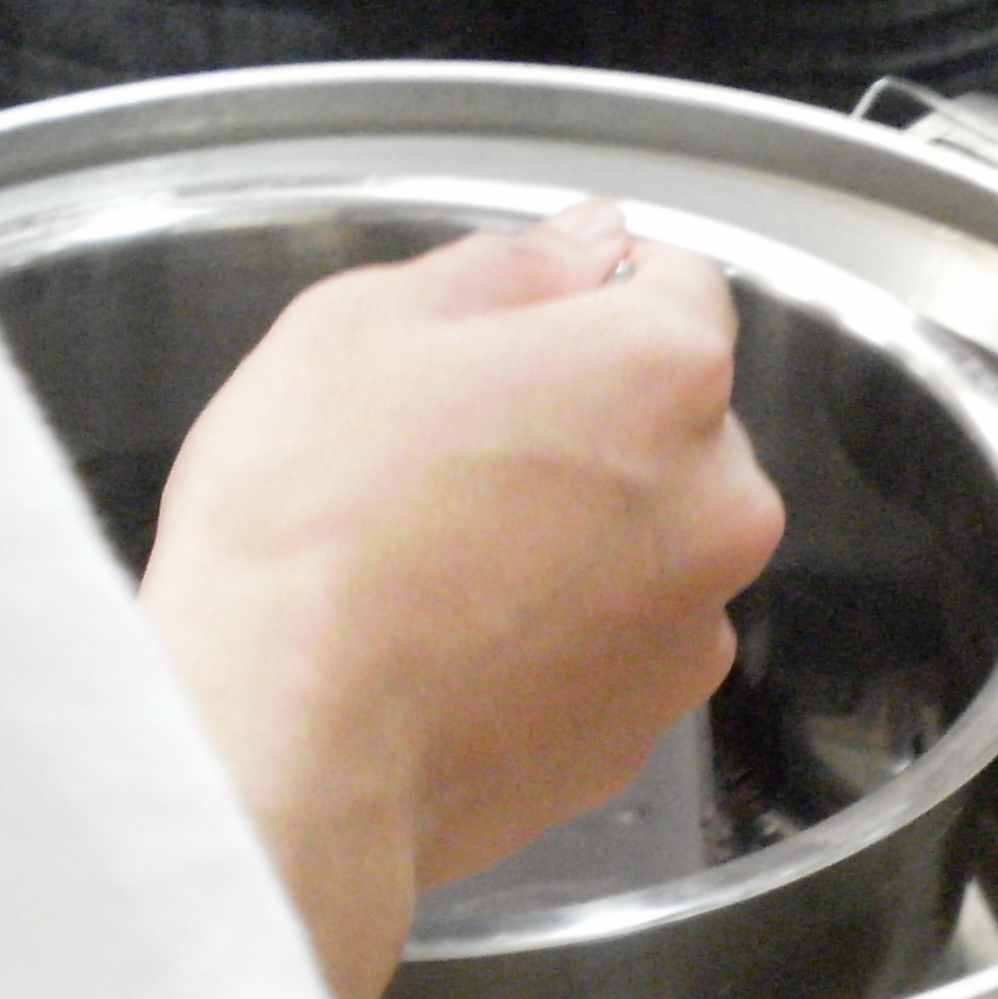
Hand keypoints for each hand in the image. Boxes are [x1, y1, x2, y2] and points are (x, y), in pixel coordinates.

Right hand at [136, 203, 787, 998]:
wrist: (284, 753)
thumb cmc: (309, 539)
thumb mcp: (362, 325)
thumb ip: (502, 268)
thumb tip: (576, 245)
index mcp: (660, 370)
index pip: (672, 284)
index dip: (584, 290)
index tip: (520, 322)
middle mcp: (713, 499)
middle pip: (669, 423)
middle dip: (580, 422)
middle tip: (444, 450)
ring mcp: (690, 625)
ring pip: (646, 540)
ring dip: (573, 533)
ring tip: (434, 560)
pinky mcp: (644, 726)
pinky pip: (615, 647)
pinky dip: (556, 635)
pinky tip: (451, 639)